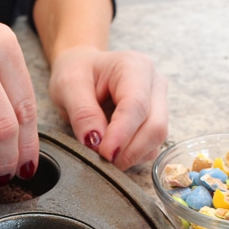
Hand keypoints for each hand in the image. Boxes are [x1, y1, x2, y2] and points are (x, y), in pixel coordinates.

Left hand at [48, 46, 167, 169]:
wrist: (83, 71)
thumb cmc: (77, 72)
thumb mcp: (69, 85)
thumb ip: (82, 113)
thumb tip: (96, 143)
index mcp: (135, 67)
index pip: (136, 105)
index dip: (122, 134)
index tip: (104, 154)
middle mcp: (154, 84)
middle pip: (154, 126)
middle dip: (128, 150)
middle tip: (100, 160)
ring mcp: (159, 104)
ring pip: (155, 140)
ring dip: (129, 156)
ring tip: (102, 156)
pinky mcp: (155, 123)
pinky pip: (150, 148)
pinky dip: (131, 157)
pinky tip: (111, 152)